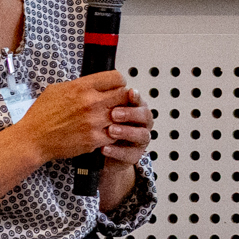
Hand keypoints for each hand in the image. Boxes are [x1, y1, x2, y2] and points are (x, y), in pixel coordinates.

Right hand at [18, 71, 137, 162]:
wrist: (33, 139)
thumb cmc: (42, 115)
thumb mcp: (57, 89)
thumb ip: (78, 84)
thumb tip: (93, 82)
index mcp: (82, 87)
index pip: (116, 78)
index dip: (118, 82)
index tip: (116, 87)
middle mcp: (91, 102)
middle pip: (124, 95)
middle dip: (122, 99)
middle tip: (117, 103)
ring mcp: (94, 121)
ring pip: (123, 115)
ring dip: (119, 117)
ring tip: (111, 118)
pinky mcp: (94, 139)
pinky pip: (115, 133)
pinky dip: (112, 133)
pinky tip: (104, 131)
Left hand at [95, 85, 152, 199]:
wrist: (93, 152)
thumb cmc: (93, 126)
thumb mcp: (94, 108)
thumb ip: (99, 97)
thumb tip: (94, 83)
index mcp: (132, 107)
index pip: (137, 99)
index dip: (135, 96)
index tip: (128, 93)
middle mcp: (139, 123)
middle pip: (145, 115)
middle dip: (131, 113)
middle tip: (114, 113)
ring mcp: (138, 139)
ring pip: (142, 135)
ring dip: (127, 132)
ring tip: (110, 131)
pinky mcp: (133, 155)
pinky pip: (130, 154)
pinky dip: (117, 151)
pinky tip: (104, 148)